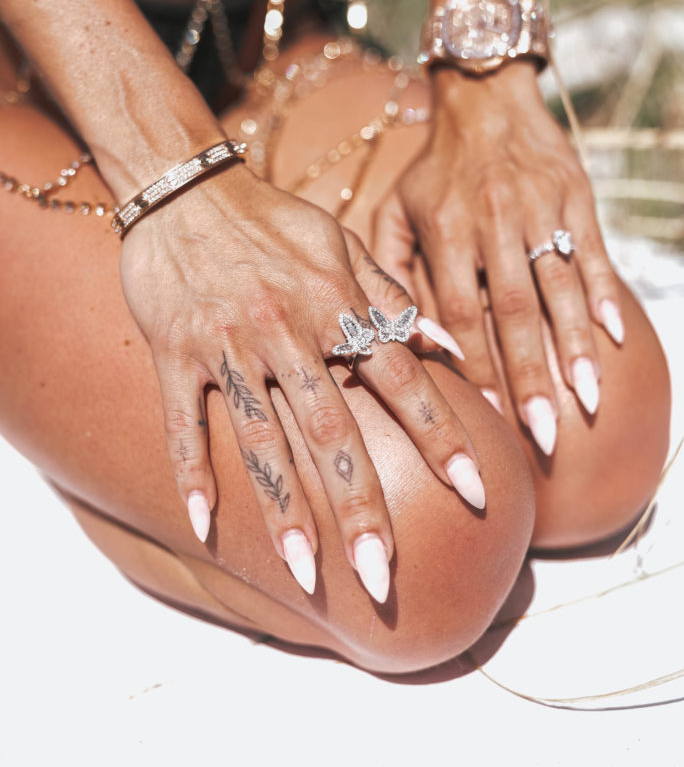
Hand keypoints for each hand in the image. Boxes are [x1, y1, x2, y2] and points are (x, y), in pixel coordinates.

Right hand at [118, 163, 484, 602]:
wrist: (187, 187)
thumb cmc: (273, 220)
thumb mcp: (342, 243)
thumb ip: (393, 295)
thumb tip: (448, 343)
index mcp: (336, 304)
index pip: (400, 380)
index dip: (440, 436)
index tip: (476, 492)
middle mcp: (288, 330)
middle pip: (331, 432)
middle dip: (361, 508)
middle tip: (384, 579)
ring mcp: (229, 344)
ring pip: (260, 440)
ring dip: (284, 511)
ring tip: (308, 576)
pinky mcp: (177, 353)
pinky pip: (184, 423)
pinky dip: (193, 473)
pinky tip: (206, 527)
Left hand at [373, 65, 623, 455]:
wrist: (486, 100)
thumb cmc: (434, 169)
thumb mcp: (394, 210)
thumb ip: (388, 270)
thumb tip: (397, 336)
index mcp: (445, 230)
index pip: (458, 312)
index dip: (473, 365)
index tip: (488, 416)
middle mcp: (493, 222)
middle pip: (513, 311)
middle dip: (529, 377)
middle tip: (544, 435)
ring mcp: (540, 209)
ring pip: (560, 287)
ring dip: (574, 347)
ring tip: (587, 400)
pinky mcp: (576, 197)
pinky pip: (594, 252)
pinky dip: (605, 295)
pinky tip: (614, 336)